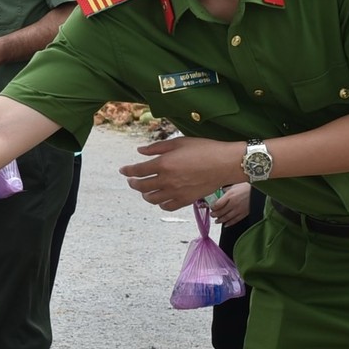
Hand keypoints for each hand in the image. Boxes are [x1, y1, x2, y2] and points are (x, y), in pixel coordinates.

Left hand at [121, 137, 242, 210]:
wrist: (224, 163)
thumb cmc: (204, 149)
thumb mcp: (179, 142)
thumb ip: (157, 147)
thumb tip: (140, 151)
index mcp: (163, 163)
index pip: (138, 170)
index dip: (128, 171)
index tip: (123, 170)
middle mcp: (166, 180)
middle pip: (141, 186)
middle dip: (133, 183)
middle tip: (131, 181)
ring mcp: (175, 192)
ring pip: (152, 199)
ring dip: (145, 194)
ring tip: (145, 190)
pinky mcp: (185, 200)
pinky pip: (167, 206)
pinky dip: (160, 203)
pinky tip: (160, 199)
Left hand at [208, 183, 252, 226]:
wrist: (258, 191)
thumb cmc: (246, 187)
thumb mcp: (234, 185)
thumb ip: (226, 189)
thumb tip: (220, 191)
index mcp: (230, 195)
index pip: (217, 204)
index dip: (212, 207)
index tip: (211, 207)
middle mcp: (233, 203)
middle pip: (221, 212)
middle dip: (215, 214)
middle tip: (212, 215)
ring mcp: (239, 209)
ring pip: (227, 217)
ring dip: (220, 220)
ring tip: (217, 221)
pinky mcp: (244, 214)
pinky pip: (235, 220)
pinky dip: (229, 223)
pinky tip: (226, 224)